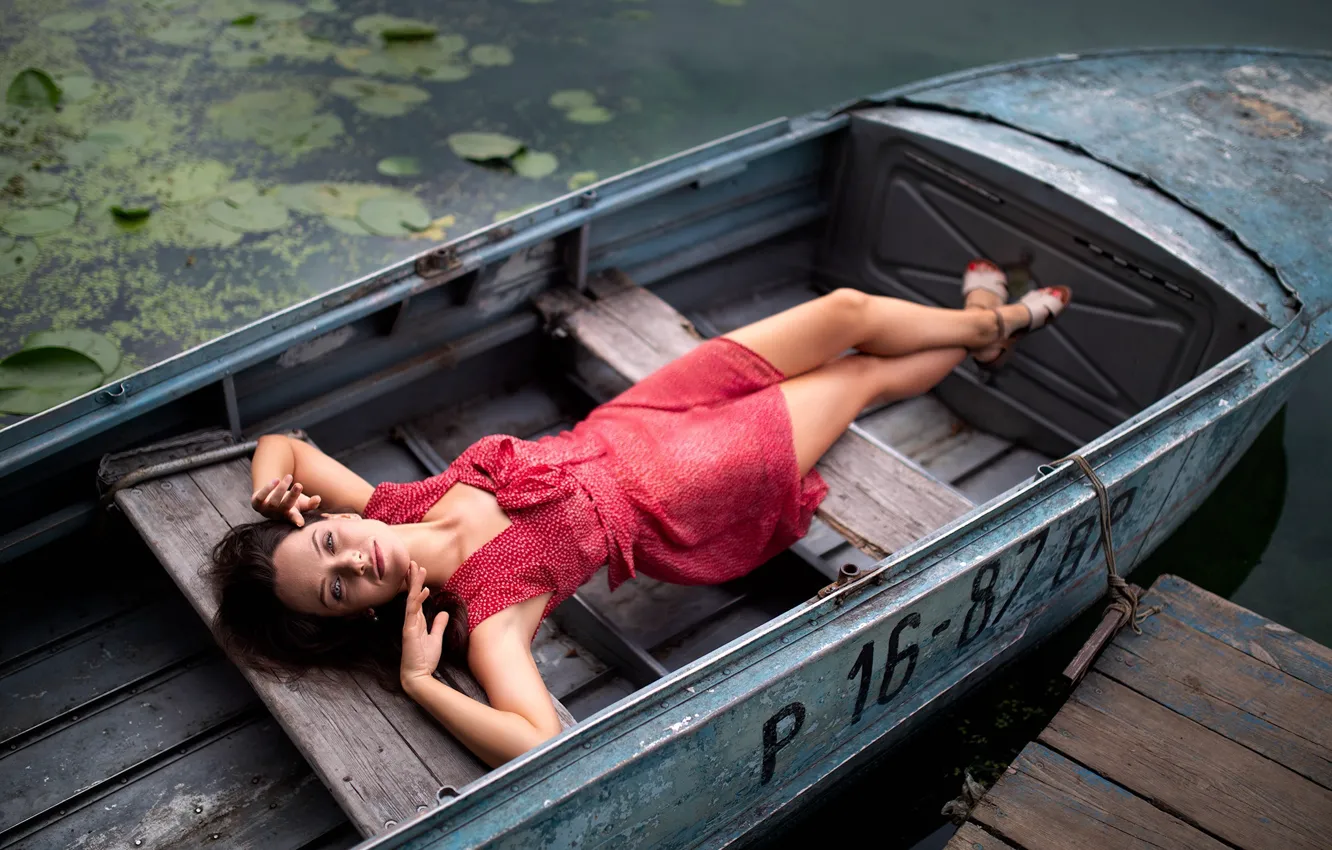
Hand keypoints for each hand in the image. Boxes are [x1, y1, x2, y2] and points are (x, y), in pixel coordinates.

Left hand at [251, 474, 320, 525]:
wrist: (269, 500)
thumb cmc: (290, 502)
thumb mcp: (301, 503)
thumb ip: (311, 503)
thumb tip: (318, 499)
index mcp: (289, 515)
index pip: (294, 518)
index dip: (297, 520)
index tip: (301, 523)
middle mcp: (277, 514)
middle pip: (285, 506)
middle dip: (292, 496)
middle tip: (299, 485)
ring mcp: (266, 509)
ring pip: (274, 501)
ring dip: (281, 488)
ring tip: (289, 476)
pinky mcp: (256, 503)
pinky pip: (261, 496)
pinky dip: (268, 488)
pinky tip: (276, 480)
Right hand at [401, 561, 448, 687]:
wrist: (418, 675)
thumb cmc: (424, 659)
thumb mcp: (435, 638)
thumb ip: (438, 625)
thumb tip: (443, 613)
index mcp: (416, 621)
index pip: (415, 598)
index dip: (416, 584)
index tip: (418, 570)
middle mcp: (410, 621)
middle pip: (410, 595)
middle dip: (412, 578)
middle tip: (414, 562)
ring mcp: (409, 625)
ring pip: (410, 600)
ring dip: (415, 584)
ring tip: (419, 569)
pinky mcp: (409, 632)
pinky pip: (413, 613)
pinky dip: (418, 600)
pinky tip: (424, 590)